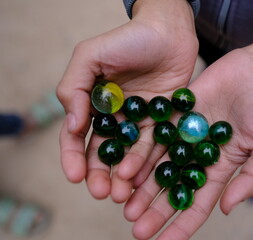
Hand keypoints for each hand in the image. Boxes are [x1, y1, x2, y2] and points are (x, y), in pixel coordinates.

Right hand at [56, 0, 197, 201]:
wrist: (168, 31)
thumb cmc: (127, 39)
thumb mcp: (90, 56)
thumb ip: (74, 88)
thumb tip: (74, 126)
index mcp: (94, 104)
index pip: (78, 136)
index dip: (73, 157)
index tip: (75, 176)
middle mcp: (115, 116)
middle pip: (104, 152)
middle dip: (99, 175)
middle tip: (102, 193)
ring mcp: (139, 121)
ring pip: (128, 154)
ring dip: (123, 176)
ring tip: (122, 194)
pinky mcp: (162, 122)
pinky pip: (154, 146)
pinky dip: (147, 163)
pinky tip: (141, 179)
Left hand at [123, 34, 252, 238]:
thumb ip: (251, 180)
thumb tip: (225, 209)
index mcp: (219, 169)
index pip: (198, 203)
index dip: (182, 225)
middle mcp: (197, 156)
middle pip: (173, 189)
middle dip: (156, 211)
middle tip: (136, 230)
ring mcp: (184, 136)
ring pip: (159, 166)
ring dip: (142, 187)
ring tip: (125, 206)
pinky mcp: (173, 116)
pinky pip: (154, 136)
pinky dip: (140, 153)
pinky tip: (126, 169)